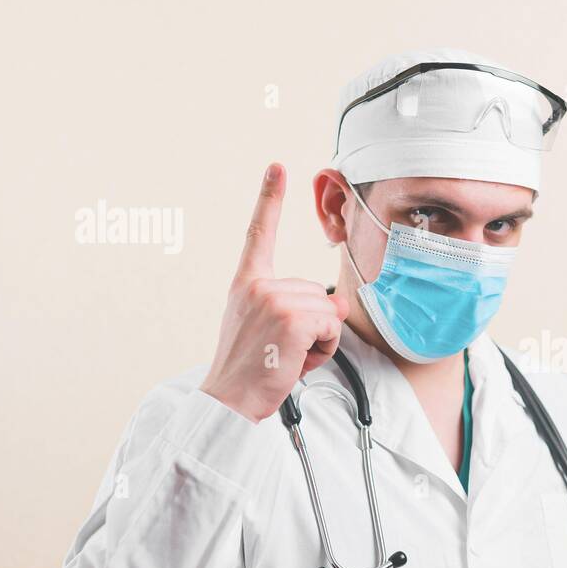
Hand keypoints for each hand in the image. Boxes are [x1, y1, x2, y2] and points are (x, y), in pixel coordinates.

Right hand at [199, 163, 349, 422]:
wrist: (229, 400)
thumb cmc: (250, 371)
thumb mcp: (265, 328)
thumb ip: (295, 306)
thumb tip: (337, 301)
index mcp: (245, 284)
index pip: (258, 234)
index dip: (268, 198)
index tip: (277, 167)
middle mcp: (257, 286)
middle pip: (317, 292)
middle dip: (314, 325)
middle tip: (283, 349)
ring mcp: (273, 299)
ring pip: (328, 310)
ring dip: (320, 339)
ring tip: (287, 356)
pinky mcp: (291, 318)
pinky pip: (331, 325)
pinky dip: (324, 348)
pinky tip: (295, 360)